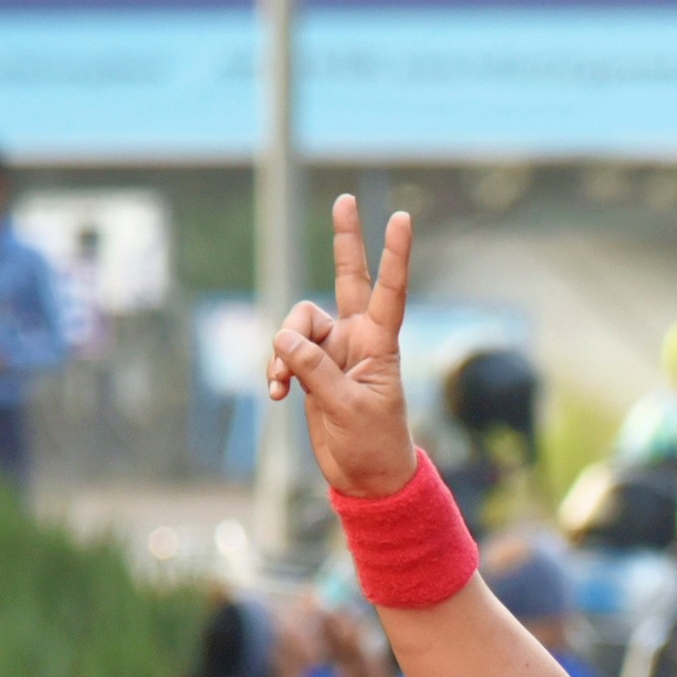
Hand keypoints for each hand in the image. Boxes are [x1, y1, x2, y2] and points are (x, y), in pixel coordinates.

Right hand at [269, 194, 418, 497]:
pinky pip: (284, 352)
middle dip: (346, 241)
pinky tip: (274, 393)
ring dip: (282, 349)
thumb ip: (314, 371)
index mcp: (380, 345)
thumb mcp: (346, 409)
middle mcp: (358, 339)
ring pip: (298, 323)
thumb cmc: (372, 445)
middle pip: (348, 278)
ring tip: (279, 384)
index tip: (401, 218)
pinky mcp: (312, 368)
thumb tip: (282, 338)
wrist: (366, 478)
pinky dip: (275, 369)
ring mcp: (334, 351)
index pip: (389, 291)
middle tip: (346, 198)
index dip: (394, 256)